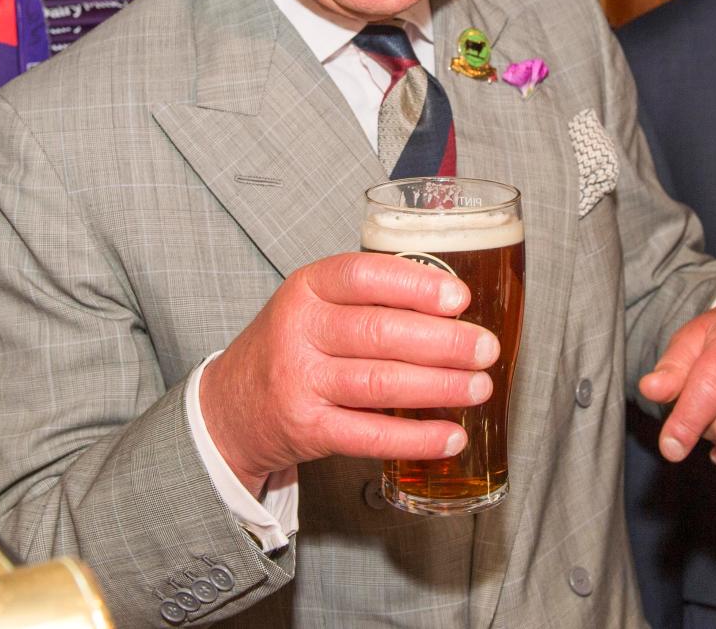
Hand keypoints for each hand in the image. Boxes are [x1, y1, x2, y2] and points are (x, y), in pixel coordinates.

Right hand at [199, 252, 499, 497]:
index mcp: (307, 287)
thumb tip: (456, 306)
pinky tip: (450, 435)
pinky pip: (369, 436)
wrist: (230, 405)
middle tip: (484, 348)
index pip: (363, 276)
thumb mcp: (317, 303)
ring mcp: (300, 382)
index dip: (415, 286)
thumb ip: (373, 297)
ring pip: (378, 383)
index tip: (460, 298)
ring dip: (437, 386)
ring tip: (478, 386)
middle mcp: (299, 331)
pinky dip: (415, 438)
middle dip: (442, 342)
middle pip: (378, 332)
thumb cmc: (293, 344)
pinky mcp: (306, 429)